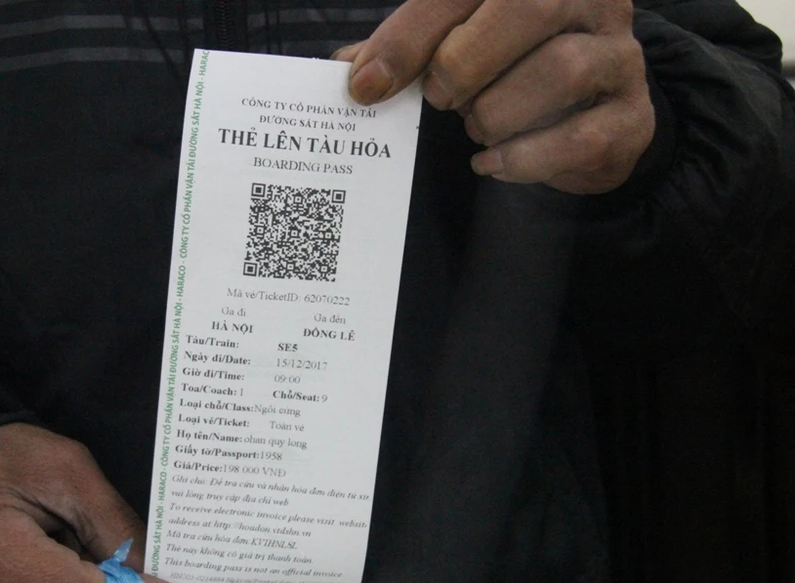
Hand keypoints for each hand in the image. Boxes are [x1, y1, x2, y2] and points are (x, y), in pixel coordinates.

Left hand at [335, 0, 654, 193]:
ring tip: (477, 126)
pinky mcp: (632, 118)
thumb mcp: (459, 44)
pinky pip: (581, 136)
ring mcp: (621, 56)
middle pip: (530, 7)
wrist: (589, 119)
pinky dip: (524, 158)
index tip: (367, 83)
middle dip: (464, 62)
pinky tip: (493, 163)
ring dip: (498, 111)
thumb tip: (353, 70)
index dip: (410, 34)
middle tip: (439, 98)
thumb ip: (411, 48)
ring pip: (562, 70)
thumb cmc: (512, 71)